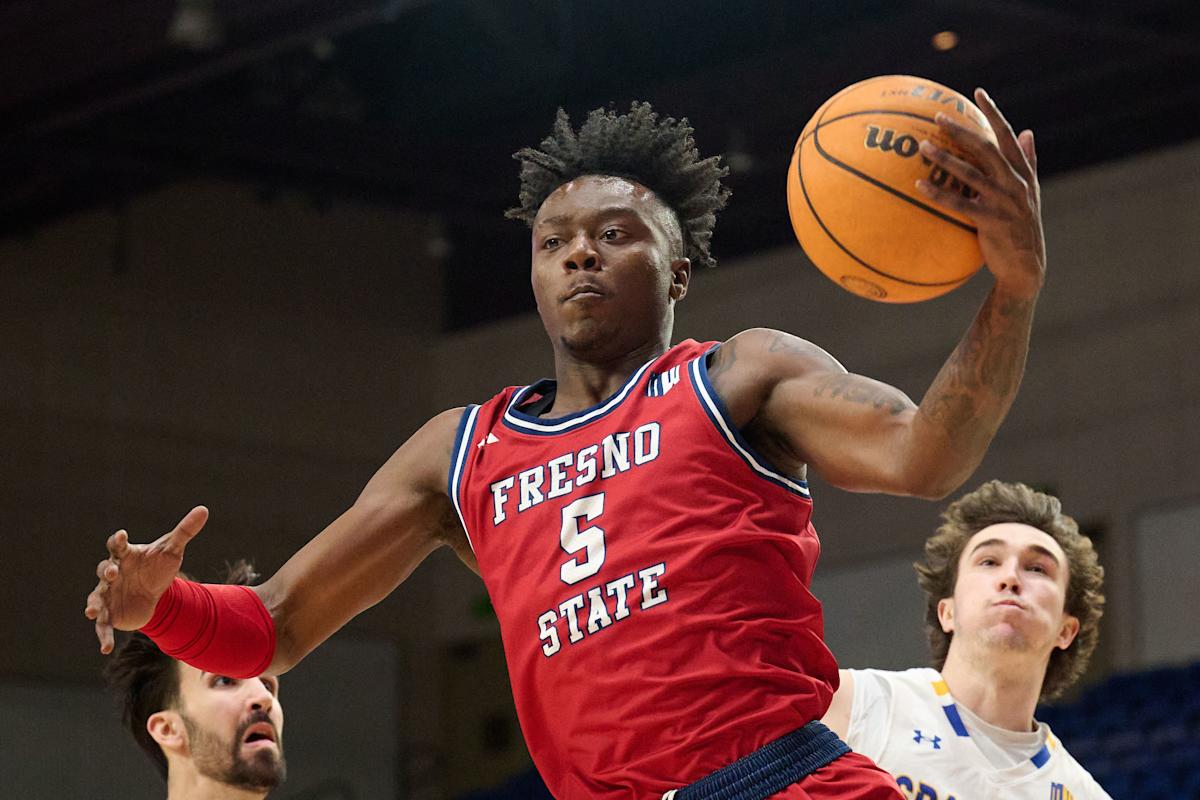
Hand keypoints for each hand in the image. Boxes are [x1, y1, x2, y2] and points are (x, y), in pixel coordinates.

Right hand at [84, 506, 207, 653]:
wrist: (157, 592)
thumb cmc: (159, 567)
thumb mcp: (173, 550)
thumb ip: (185, 531)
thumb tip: (204, 509)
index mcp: (125, 556)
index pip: (118, 546)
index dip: (118, 541)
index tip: (121, 536)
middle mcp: (112, 573)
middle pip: (104, 570)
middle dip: (106, 571)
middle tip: (112, 572)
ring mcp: (108, 594)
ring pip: (95, 598)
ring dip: (93, 605)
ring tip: (91, 612)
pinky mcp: (110, 614)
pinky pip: (103, 626)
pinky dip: (102, 636)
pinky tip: (104, 649)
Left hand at [917, 87, 1045, 300]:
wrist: (1026, 265)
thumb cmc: (1022, 226)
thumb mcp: (1030, 191)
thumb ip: (1028, 160)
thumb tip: (1028, 131)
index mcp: (1021, 172)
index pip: (1007, 134)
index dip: (994, 112)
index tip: (979, 92)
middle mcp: (1014, 182)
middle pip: (985, 148)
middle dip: (962, 130)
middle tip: (938, 116)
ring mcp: (1003, 201)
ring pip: (970, 173)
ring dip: (945, 158)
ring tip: (923, 147)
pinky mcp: (990, 220)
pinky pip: (959, 204)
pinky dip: (938, 194)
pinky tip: (918, 186)